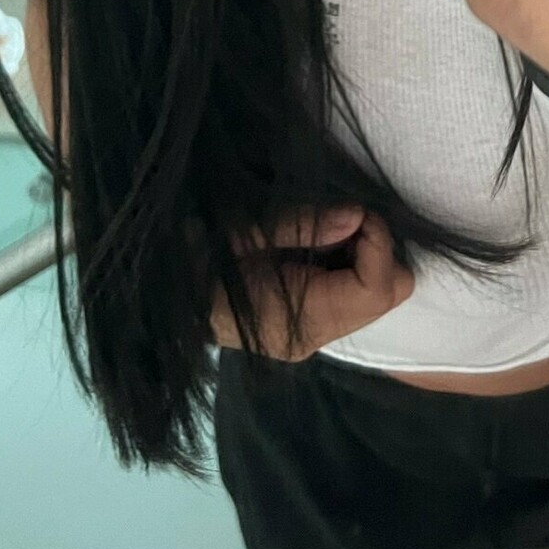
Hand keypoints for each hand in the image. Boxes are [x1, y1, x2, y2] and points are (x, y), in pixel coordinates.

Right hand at [210, 207, 412, 359]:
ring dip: (364, 257)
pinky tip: (316, 249)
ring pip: (378, 297)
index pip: (374, 290)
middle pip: (388, 297)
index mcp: (301, 321)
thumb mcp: (243, 232)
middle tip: (340, 222)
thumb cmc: (194, 259)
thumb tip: (358, 215)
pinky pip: (354, 296)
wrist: (160, 299)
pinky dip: (349, 266)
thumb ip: (303, 225)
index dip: (378, 243)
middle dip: (378, 250)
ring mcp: (312, 337)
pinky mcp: (308, 326)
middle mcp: (315, 338)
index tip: (357, 210)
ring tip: (323, 234)